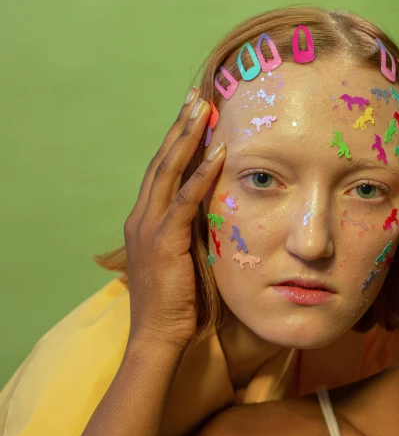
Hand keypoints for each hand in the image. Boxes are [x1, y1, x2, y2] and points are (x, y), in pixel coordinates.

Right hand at [124, 89, 225, 350]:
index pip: (162, 172)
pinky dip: (201, 174)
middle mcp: (142, 217)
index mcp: (146, 220)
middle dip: (180, 128)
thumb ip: (195, 232)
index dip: (177, 142)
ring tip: (203, 110)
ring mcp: (150, 227)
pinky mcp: (164, 240)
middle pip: (162, 162)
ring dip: (187, 138)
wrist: (160, 336)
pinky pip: (184, 199)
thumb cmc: (178, 302)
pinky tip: (217, 153)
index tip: (192, 115)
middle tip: (196, 98)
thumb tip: (218, 213)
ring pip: (168, 171)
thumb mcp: (187, 258)